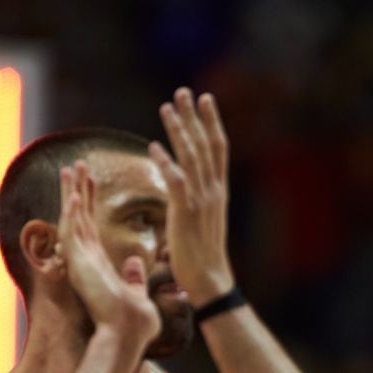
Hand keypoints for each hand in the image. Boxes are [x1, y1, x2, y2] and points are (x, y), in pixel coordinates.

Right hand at [56, 162, 159, 346]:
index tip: (91, 182)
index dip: (91, 203)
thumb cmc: (134, 321)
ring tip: (70, 168)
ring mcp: (81, 262)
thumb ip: (133, 277)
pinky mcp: (81, 266)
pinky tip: (74, 194)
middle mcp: (86, 260)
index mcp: (99, 264)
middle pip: (79, 217)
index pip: (92, 226)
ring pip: (73, 220)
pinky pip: (74, 235)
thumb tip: (135, 263)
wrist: (129, 334)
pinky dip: (73, 215)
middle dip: (78, 190)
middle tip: (77, 165)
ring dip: (72, 194)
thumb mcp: (136, 292)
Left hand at [150, 88, 233, 305]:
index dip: (211, 122)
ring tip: (167, 108)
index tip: (205, 100)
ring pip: (191, 157)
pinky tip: (154, 147)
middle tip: (184, 92)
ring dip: (179, 131)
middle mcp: (213, 192)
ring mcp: (202, 202)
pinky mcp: (186, 213)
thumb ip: (194, 203)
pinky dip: (166, 163)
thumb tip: (184, 195)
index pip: (217, 149)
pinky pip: (176, 182)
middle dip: (194, 117)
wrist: (210, 281)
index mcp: (218, 192)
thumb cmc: (202, 257)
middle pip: (205, 145)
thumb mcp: (202, 223)